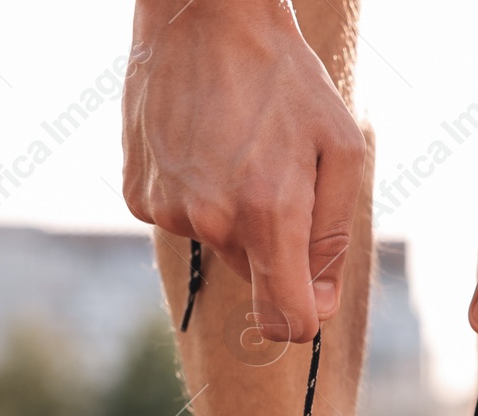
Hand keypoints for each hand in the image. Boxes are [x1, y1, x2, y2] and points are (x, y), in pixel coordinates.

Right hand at [124, 0, 365, 340]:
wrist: (203, 16)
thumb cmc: (286, 80)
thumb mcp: (339, 151)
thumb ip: (332, 240)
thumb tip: (319, 308)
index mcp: (268, 216)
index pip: (286, 322)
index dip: (305, 315)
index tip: (312, 289)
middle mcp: (212, 222)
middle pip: (254, 279)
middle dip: (273, 244)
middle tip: (277, 174)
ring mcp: (167, 210)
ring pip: (218, 245)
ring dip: (235, 215)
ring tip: (237, 149)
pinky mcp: (138, 195)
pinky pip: (181, 219)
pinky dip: (197, 195)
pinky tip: (202, 145)